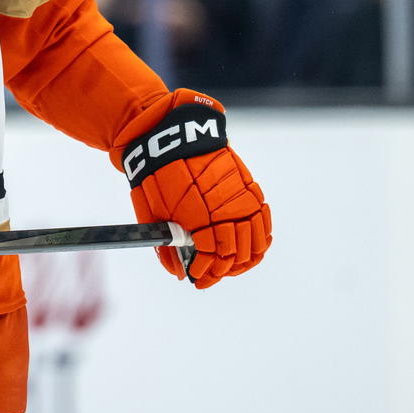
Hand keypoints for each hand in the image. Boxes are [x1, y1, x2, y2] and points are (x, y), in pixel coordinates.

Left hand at [113, 89, 270, 288]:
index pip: (212, 256)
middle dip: (222, 270)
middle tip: (210, 274)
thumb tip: (178, 272)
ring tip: (231, 267)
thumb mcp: (151, 212)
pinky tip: (250, 248)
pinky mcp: (248, 187)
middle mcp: (223, 208)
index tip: (196, 277)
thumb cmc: (155, 173)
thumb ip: (166, 245)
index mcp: (197, 215)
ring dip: (244, 259)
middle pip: (235, 253)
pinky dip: (259, 238)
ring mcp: (239, 197)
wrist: (171, 134)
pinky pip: (262, 219)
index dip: (205, 272)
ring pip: (254, 240)